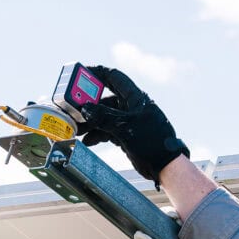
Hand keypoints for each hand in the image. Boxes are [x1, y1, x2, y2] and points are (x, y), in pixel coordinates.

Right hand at [79, 66, 189, 187]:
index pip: (114, 77)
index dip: (97, 73)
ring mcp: (128, 121)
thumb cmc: (153, 142)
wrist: (165, 166)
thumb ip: (104, 117)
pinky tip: (88, 141)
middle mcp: (131, 107)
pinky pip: (108, 130)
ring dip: (90, 123)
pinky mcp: (127, 135)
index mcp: (135, 98)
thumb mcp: (126, 127)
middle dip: (88, 105)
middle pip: (105, 100)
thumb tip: (85, 109)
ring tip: (77, 130)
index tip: (81, 73)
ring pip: (104, 117)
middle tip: (73, 109)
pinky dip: (97, 134)